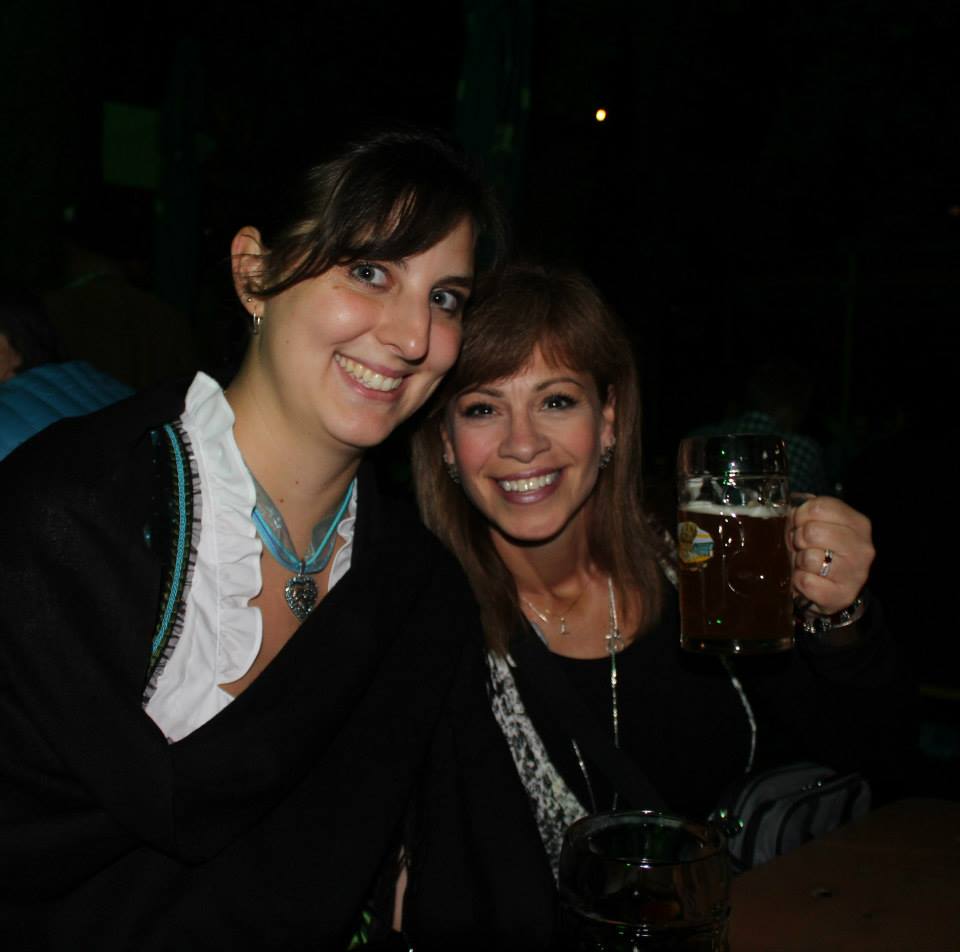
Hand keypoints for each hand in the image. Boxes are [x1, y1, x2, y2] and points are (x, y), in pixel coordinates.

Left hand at [789, 496, 873, 614]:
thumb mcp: (817, 527)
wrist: (832, 591)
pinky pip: (805, 582)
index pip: (820, 507)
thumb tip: (792, 510)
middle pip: (812, 531)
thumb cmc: (820, 552)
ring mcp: (855, 574)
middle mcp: (862, 548)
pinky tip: (807, 580)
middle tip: (801, 547)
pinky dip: (799, 581)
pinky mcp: (841, 595)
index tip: (799, 524)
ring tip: (806, 564)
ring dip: (800, 561)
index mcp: (858, 524)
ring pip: (809, 558)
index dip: (800, 515)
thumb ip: (805, 514)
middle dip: (798, 539)